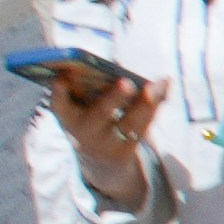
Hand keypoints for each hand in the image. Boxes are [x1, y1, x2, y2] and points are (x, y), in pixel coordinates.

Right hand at [39, 54, 155, 162]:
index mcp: (68, 117)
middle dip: (114, 98)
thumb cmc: (88, 119)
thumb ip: (86, 87)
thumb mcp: (80, 108)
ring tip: (157, 84)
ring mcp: (110, 141)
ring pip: (131, 121)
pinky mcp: (131, 146)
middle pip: (102, 113)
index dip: (59, 94)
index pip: (60, 106)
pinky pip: (146, 124)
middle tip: (127, 83)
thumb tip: (113, 64)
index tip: (60, 80)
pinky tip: (164, 84)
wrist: (99, 159)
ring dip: (146, 102)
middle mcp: (87, 131)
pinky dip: (156, 103)